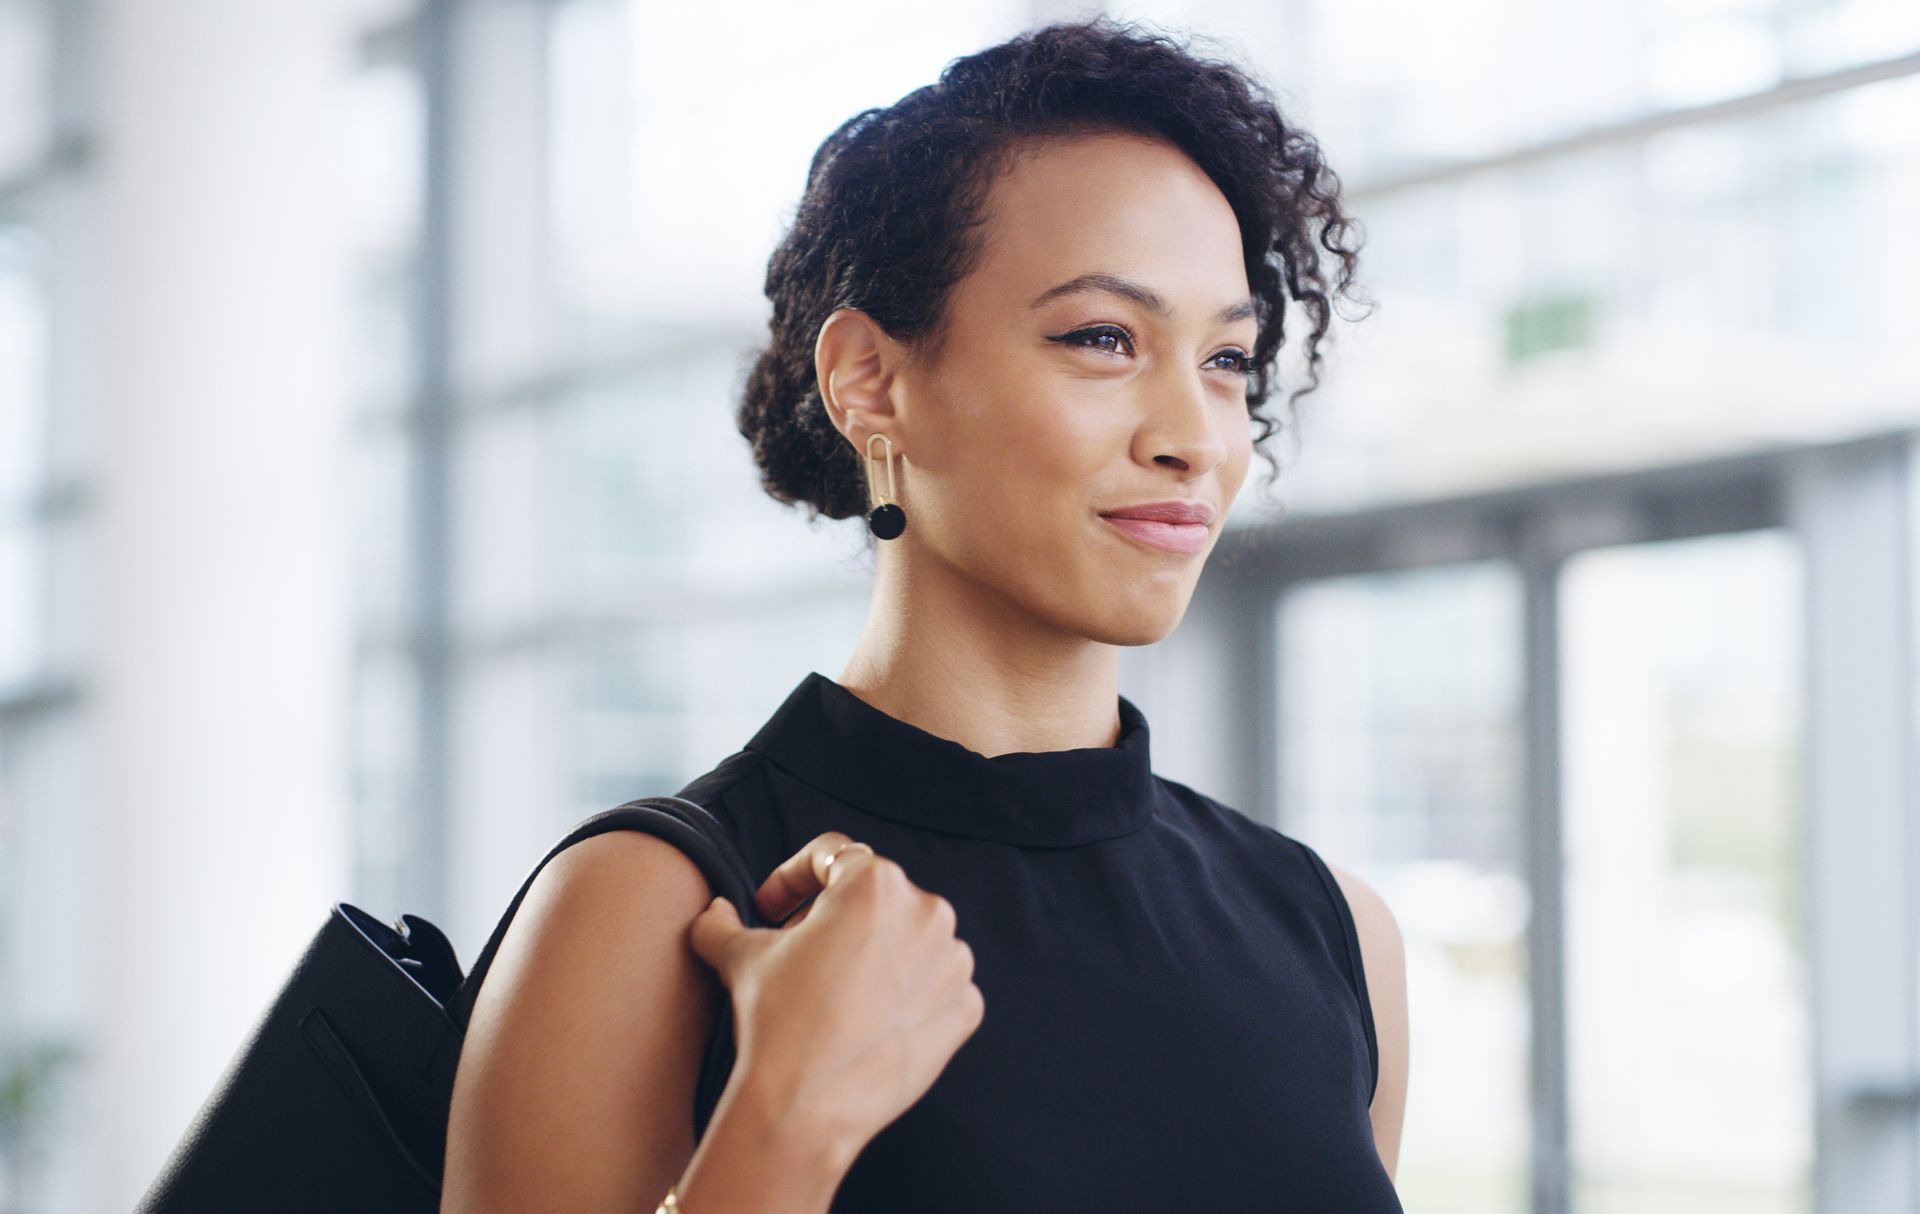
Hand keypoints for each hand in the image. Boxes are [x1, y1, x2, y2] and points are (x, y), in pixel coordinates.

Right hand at [688, 832, 984, 1153]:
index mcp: (875, 881)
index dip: (792, 880)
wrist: (805, 1106)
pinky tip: (868, 1021)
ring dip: (876, 956)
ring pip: (910, 941)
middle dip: (835, 920)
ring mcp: (953, 960)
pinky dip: (906, 997)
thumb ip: (721, 922)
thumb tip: (715, 912)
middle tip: (798, 955)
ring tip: (835, 992)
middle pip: (875, 900)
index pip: (832, 857)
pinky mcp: (965, 1006)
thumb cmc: (776, 1021)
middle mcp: (927, 909)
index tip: (772, 909)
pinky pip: (935, 987)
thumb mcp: (739, 958)